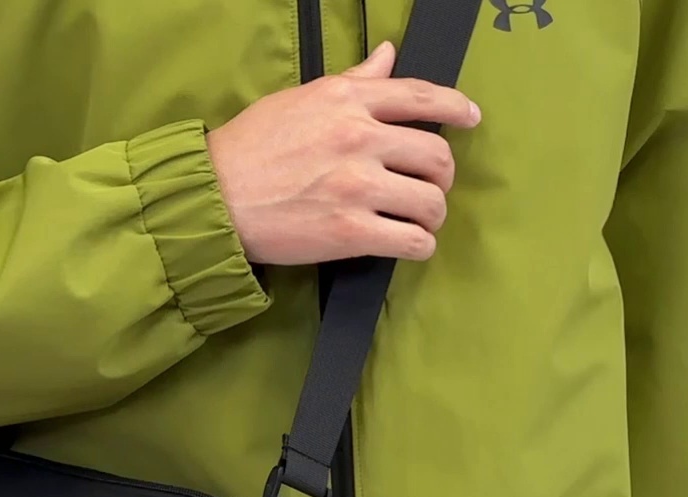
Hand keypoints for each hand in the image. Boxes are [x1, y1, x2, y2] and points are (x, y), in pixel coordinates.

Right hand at [206, 41, 481, 265]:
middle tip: (430, 188)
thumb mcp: (301, 100)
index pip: (420, 97)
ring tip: (420, 221)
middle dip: (441, 176)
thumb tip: (387, 58)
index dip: (455, 107)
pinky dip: (420, 246)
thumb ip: (352, 83)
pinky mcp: (350, 231)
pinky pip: (412, 240)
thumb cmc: (249, 148)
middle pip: (436, 155)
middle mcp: (360, 139)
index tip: (471, 118)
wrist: (216, 197)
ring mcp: (358, 187)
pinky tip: (412, 245)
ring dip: (433, 215)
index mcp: (348, 101)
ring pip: (430, 201)